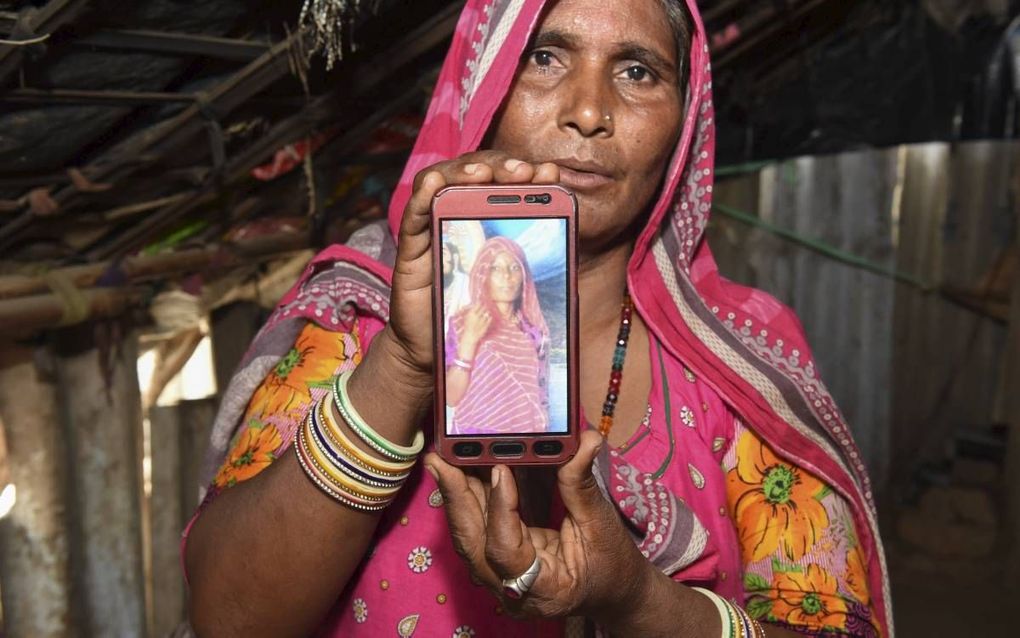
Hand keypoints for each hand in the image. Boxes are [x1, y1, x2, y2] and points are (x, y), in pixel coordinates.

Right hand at [382, 152, 559, 379]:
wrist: (442, 349)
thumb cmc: (478, 311)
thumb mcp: (511, 285)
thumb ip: (533, 259)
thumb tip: (568, 240)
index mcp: (487, 219)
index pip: (504, 182)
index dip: (525, 172)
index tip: (548, 173)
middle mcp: (458, 215)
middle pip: (474, 174)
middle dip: (499, 168)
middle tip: (521, 172)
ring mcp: (432, 227)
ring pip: (441, 183)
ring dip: (462, 172)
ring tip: (482, 174)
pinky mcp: (410, 247)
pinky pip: (413, 215)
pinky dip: (422, 196)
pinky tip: (436, 185)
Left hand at [423, 431, 651, 621]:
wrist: (612, 593)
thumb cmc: (610, 566)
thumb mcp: (601, 527)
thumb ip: (581, 486)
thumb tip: (584, 441)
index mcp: (542, 589)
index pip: (504, 550)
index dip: (500, 508)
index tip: (500, 469)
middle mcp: (511, 590)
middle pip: (472, 543)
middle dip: (456, 497)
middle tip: (443, 458)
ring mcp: (500, 579)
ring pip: (468, 536)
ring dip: (456, 495)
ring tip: (445, 456)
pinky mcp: (497, 563)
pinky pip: (476, 531)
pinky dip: (468, 500)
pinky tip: (460, 471)